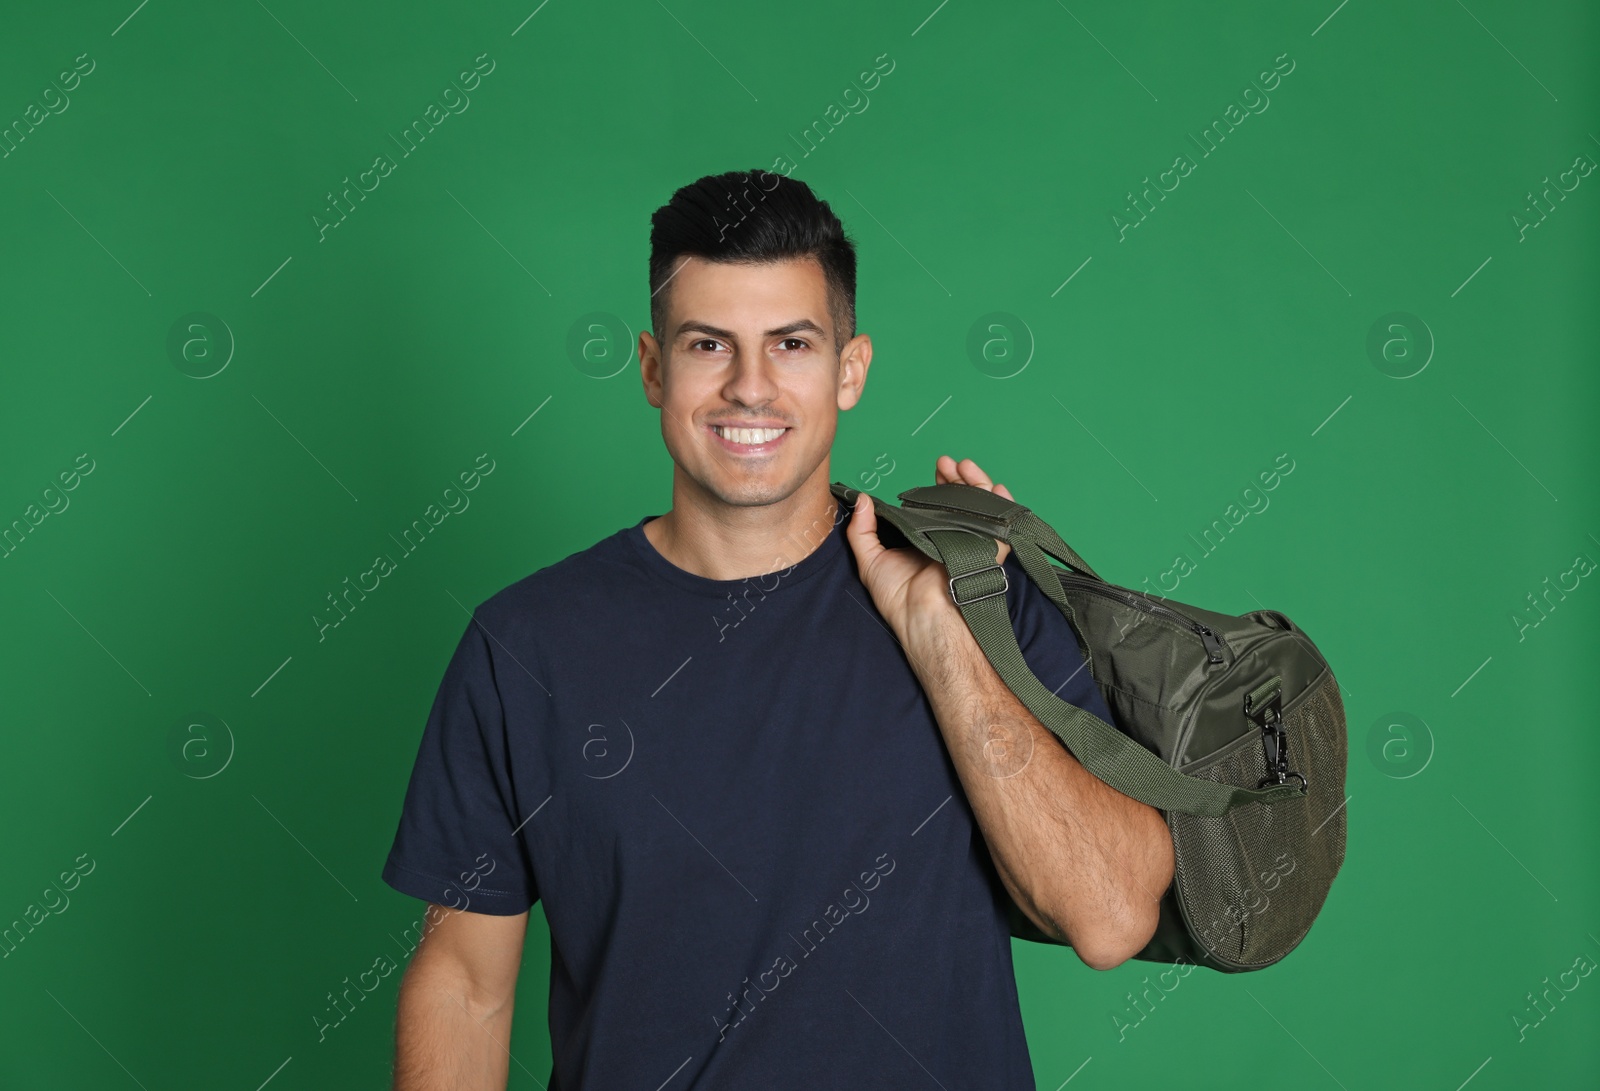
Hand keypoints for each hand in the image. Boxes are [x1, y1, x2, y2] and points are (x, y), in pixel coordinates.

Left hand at [844, 456, 1014, 642]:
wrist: (923, 617)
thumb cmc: (897, 596)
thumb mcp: (870, 559)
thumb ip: (862, 529)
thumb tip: (861, 499)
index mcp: (929, 539)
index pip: (939, 503)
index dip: (940, 483)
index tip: (936, 467)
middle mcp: (952, 539)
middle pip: (962, 499)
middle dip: (957, 476)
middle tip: (947, 463)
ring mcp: (972, 544)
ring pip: (981, 506)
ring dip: (977, 482)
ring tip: (965, 467)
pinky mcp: (990, 552)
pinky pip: (1002, 526)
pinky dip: (1003, 504)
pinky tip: (996, 488)